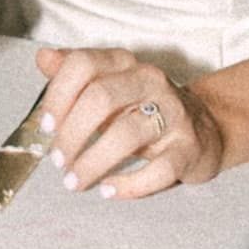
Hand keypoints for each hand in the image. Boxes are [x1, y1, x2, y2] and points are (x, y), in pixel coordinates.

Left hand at [35, 45, 224, 199]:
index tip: (46, 126)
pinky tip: (109, 190)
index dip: (58, 94)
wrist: (205, 129)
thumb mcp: (109, 87)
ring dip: (93, 161)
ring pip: (127, 134)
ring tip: (74, 181)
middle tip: (57, 160)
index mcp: (124, 64)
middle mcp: (150, 81)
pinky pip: (159, 169)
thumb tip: (43, 58)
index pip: (83, 64)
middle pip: (101, 97)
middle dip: (72, 132)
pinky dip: (130, 184)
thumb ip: (74, 74)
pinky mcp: (188, 148)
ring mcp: (173, 113)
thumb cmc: (144, 109)